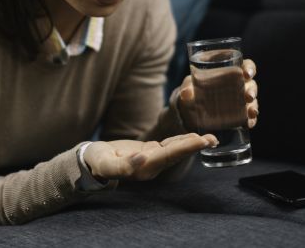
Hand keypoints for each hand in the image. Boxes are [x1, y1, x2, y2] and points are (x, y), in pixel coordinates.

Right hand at [83, 134, 217, 180]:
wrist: (91, 161)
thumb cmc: (97, 162)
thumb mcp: (105, 164)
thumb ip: (123, 166)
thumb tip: (142, 159)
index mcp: (143, 168)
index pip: (168, 156)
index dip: (185, 148)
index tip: (201, 141)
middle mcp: (151, 166)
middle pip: (176, 154)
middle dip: (194, 146)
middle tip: (213, 139)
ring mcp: (152, 160)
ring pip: (175, 150)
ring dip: (191, 144)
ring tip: (209, 138)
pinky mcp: (150, 152)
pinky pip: (169, 146)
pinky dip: (181, 140)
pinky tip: (192, 136)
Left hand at [176, 59, 258, 129]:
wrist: (191, 109)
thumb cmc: (194, 89)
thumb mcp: (189, 85)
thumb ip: (187, 87)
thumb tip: (186, 94)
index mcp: (231, 71)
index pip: (246, 65)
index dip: (250, 68)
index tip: (246, 74)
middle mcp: (240, 85)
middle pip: (251, 84)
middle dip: (252, 90)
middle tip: (248, 96)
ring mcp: (241, 100)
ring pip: (253, 101)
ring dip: (254, 106)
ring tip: (251, 112)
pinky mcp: (240, 114)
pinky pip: (249, 116)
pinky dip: (250, 120)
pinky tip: (248, 123)